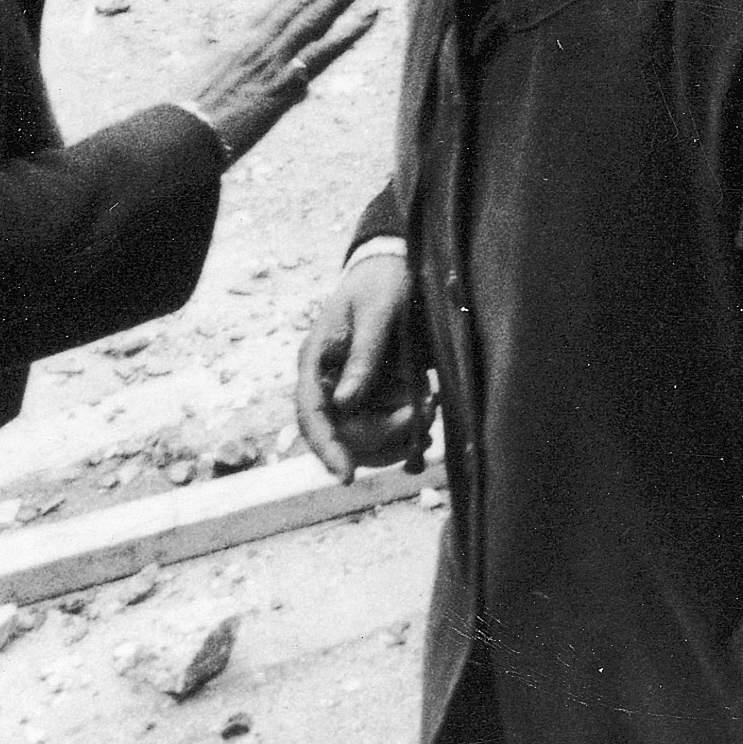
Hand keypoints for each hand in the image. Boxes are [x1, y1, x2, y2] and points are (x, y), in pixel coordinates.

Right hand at [178, 0, 383, 165]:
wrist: (179, 137)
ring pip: (320, 11)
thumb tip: (226, 46)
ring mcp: (274, 59)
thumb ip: (218, 55)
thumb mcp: (202, 75)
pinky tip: (374, 11)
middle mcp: (261, 40)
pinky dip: (350, 31)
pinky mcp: (284, 83)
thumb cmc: (184, 112)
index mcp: (242, 35)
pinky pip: (323, 52)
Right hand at [293, 250, 431, 479]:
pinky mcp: (373, 398)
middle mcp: (327, 382)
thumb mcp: (378, 311)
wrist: (398, 268)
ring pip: (365, 441)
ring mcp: (349, 393)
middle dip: (385, 432)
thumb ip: (363, 355)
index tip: (346, 475)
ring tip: (431, 405)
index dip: (326, 446)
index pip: (311, 412)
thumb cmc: (383, 282)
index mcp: (316, 359)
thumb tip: (344, 403)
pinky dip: (406, 435)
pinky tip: (428, 419)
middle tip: (426, 408)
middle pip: (344, 433)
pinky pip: (383, 434)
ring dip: (399, 436)